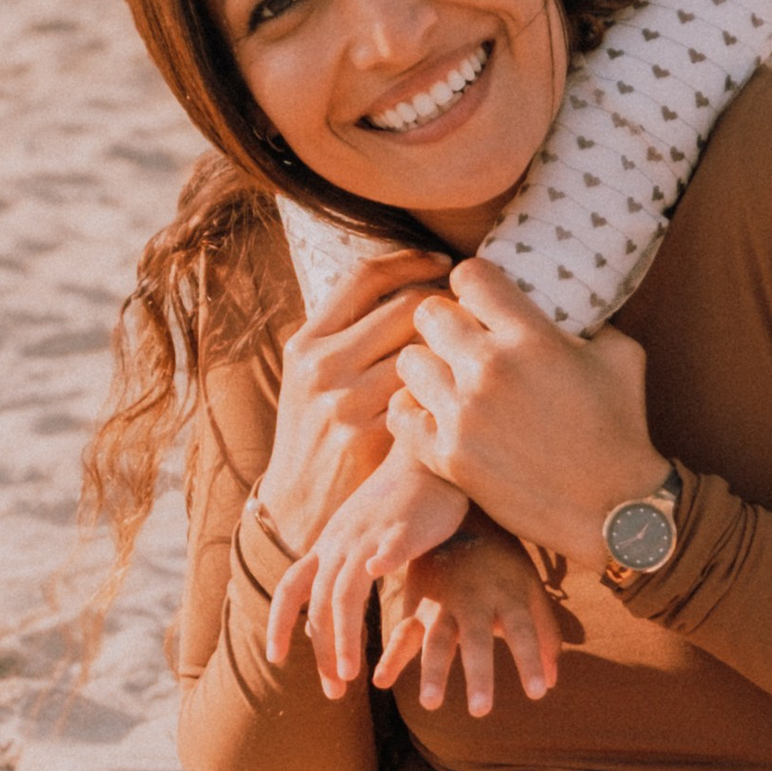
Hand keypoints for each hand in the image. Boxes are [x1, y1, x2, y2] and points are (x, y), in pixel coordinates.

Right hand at [254, 253, 451, 557]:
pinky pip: (429, 396)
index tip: (443, 262)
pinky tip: (465, 392)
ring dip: (456, 346)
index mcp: (306, 343)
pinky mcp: (373, 439)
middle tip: (471, 312)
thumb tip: (403, 283)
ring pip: (426, 350)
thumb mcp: (311, 379)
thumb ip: (347, 335)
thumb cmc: (318, 436)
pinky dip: (451, 387)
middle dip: (447, 304)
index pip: (366, 277)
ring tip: (473, 350)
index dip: (411, 260)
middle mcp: (322, 367)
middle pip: (406, 307)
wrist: (298, 511)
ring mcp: (347, 404)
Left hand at [266, 439, 469, 693]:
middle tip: (334, 691)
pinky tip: (381, 571)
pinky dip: (383, 558)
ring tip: (350, 674)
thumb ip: (348, 574)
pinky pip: (392, 544)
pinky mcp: (404, 527)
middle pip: (318, 604)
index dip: (280, 623)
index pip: (291, 588)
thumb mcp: (363, 542)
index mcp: (330, 547)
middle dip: (321, 651)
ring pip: (347, 590)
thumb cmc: (401, 507)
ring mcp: (370, 535)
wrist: (425, 460)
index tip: (276, 658)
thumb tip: (330, 611)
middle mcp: (341, 543)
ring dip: (344, 635)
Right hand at [377, 522, 565, 719]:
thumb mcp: (528, 588)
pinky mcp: (416, 604)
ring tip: (431, 704)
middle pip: (477, 639)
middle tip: (480, 711)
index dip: (530, 659)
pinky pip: (402, 632)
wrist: (455, 516)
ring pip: (436, 639)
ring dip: (432, 672)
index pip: (523, 630)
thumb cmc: (502, 562)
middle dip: (479, 674)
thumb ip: (544, 633)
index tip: (539, 692)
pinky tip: (380, 681)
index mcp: (507, 594)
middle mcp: (474, 599)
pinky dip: (390, 657)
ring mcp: (442, 602)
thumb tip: (553, 682)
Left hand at [390, 260, 665, 561]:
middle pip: (428, 313)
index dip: (474, 283)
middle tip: (460, 338)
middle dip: (445, 320)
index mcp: (530, 337)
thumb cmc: (622, 428)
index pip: (470, 276)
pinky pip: (401, 415)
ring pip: (408, 362)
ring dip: (427, 365)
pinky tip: (435, 413)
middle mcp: (488, 369)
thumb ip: (589, 320)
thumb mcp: (621, 355)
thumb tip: (567, 301)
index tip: (481, 298)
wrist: (615, 509)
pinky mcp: (448, 457)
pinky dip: (413, 411)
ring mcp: (463, 415)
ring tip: (446, 378)